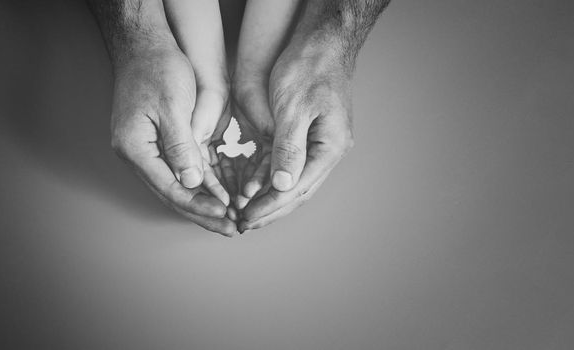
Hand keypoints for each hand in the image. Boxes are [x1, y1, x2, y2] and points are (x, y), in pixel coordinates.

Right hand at [110, 45, 234, 235]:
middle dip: (204, 213)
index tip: (226, 214)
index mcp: (136, 148)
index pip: (171, 188)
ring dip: (205, 204)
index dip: (199, 205)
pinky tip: (221, 196)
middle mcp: (139, 154)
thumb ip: (181, 146)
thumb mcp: (173, 106)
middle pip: (174, 194)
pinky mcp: (161, 143)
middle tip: (232, 229)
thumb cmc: (158, 69)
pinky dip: (203, 185)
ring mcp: (149, 150)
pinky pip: (183, 171)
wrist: (145, 45)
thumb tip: (192, 182)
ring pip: (179, 187)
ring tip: (230, 219)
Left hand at [237, 39, 354, 229]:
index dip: (270, 206)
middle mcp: (328, 150)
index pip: (297, 188)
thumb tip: (281, 185)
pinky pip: (290, 164)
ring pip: (294, 180)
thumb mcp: (295, 107)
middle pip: (298, 190)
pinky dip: (272, 176)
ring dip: (270, 197)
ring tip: (246, 211)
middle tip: (243, 224)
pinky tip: (255, 186)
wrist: (322, 41)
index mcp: (330, 147)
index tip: (246, 218)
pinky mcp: (309, 135)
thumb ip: (288, 148)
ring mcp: (321, 143)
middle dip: (270, 209)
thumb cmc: (310, 67)